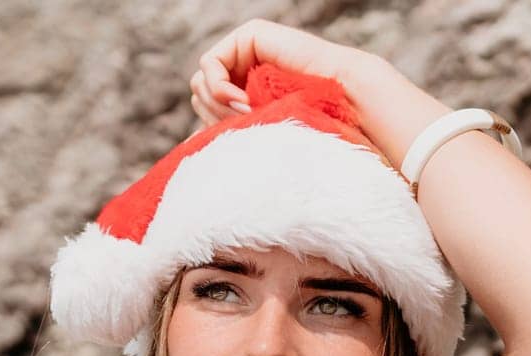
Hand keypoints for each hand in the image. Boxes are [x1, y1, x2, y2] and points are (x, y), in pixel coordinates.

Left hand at [189, 18, 376, 126]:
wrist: (343, 103)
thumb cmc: (312, 125)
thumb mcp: (260, 134)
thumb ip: (227, 131)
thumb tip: (188, 143)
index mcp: (248, 91)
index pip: (205, 109)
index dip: (212, 128)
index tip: (239, 142)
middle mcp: (245, 69)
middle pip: (198, 95)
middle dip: (214, 117)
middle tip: (245, 127)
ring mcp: (247, 50)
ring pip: (200, 81)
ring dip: (218, 106)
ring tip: (249, 115)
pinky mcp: (250, 36)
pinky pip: (210, 64)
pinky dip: (219, 89)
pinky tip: (244, 102)